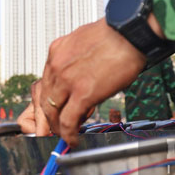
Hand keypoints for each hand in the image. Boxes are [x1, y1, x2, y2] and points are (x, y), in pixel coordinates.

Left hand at [34, 18, 146, 145]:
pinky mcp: (82, 94)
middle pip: (45, 99)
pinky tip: (73, 141)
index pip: (45, 82)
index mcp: (56, 52)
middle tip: (57, 126)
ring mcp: (67, 80)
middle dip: (50, 117)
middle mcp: (56, 66)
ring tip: (65, 136)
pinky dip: (68, 135)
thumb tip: (80, 73)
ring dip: (57, 127)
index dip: (50, 99)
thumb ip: (76, 59)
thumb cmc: (115, 36)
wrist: (129, 34)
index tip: (56, 108)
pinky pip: (68, 121)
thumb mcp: (84, 42)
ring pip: (52, 112)